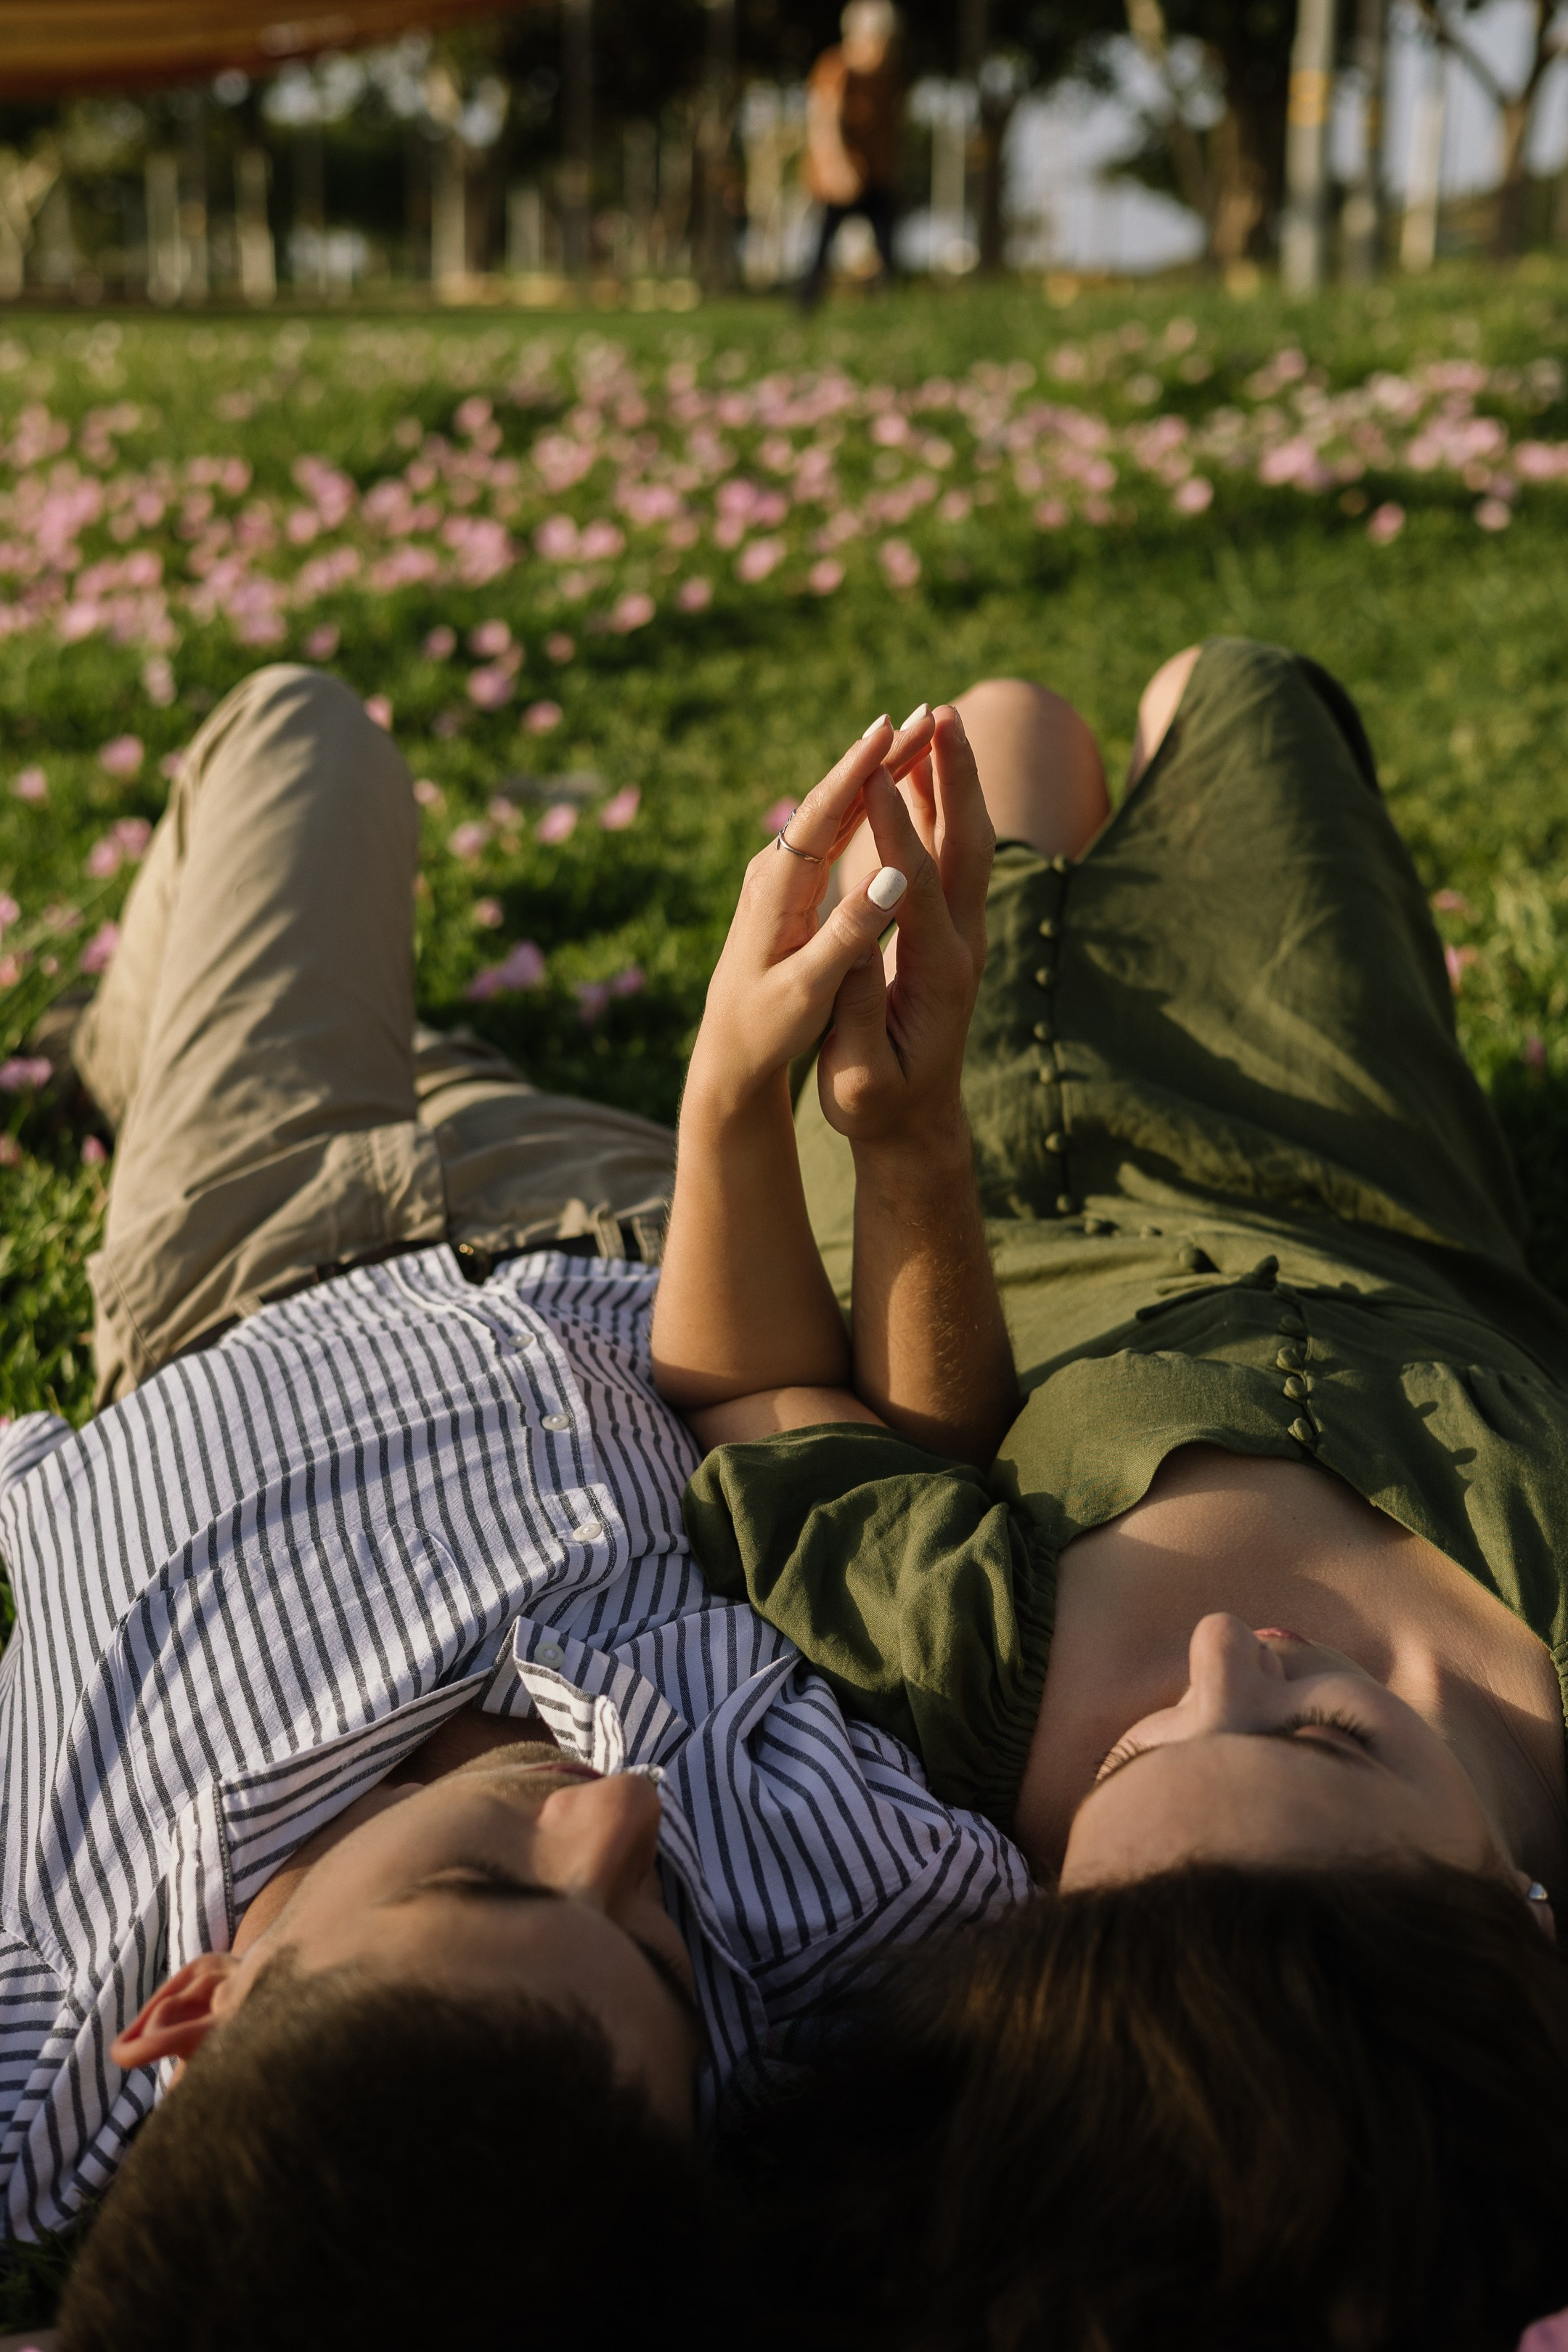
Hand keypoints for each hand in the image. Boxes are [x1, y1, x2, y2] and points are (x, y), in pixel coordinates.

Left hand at [685, 707, 937, 1118]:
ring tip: (915, 733)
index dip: (854, 772)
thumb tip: (891, 878)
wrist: (733, 1052)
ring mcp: (783, 875)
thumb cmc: (768, 1027)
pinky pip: (834, 831)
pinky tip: (888, 778)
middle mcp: (775, 871)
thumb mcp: (809, 988)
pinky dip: (865, 801)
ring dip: (875, 771)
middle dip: (875, 756)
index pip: (817, 816)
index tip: (887, 730)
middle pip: (830, 801)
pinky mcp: (794, 885)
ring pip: (834, 811)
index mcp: (776, 891)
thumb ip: (848, 935)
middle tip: (922, 714)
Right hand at [818, 704, 991, 1151]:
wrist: (916, 1128)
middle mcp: (961, 944)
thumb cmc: (876, 1106)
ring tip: (939, 719)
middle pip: (967, 845)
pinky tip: (920, 771)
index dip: (896, 830)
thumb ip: (853, 1011)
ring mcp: (962, 935)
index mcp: (936, 975)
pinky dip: (938, 809)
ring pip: (966, 843)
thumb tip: (844, 945)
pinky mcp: (949, 933)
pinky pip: (949, 858)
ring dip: (954, 780)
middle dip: (956, 778)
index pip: (917, 887)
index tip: (877, 775)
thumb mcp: (857, 1075)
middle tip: (944, 715)